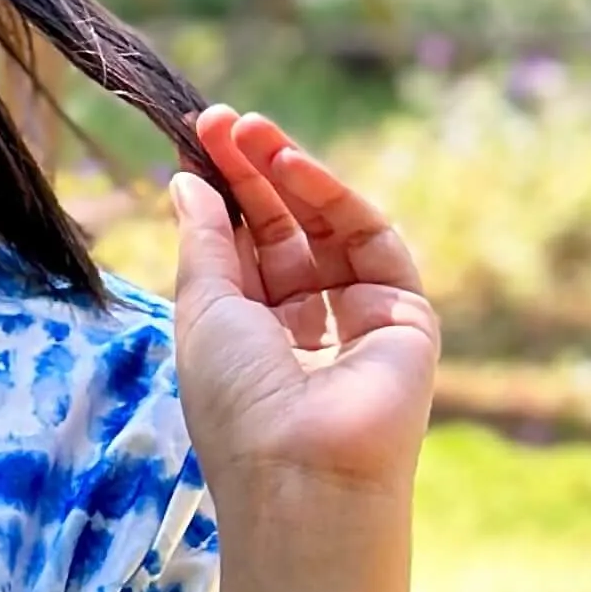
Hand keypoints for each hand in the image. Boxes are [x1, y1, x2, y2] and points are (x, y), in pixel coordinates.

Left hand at [169, 109, 440, 514]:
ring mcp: (355, 322)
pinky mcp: (404, 316)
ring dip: (290, 175)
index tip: (197, 139)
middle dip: (253, 175)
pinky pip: (372, 242)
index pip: (240, 249)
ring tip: (253, 131)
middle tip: (224, 121)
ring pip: (326, 230)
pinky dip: (336, 199)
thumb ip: (204, 241)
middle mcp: (303, 329)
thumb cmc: (238, 403)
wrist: (303, 470)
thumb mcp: (203, 310)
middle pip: (282, 233)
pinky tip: (294, 166)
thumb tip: (186, 181)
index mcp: (248, 339)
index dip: (221, 193)